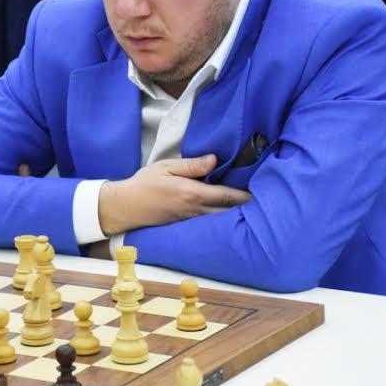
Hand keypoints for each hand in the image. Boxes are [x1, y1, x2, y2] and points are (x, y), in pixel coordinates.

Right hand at [97, 155, 252, 235]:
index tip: (258, 192)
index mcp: (192, 193)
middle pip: (226, 211)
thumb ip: (192, 165)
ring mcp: (190, 220)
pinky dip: (220, 219)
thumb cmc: (145, 183)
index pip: (225, 195)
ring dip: (233, 214)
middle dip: (243, 208)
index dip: (243, 195)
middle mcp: (195, 210)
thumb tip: (215, 160)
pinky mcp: (185, 224)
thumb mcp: (166, 167)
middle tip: (260, 202)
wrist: (126, 206)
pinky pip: (208, 223)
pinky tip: (225, 214)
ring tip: (248, 209)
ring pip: (219, 220)